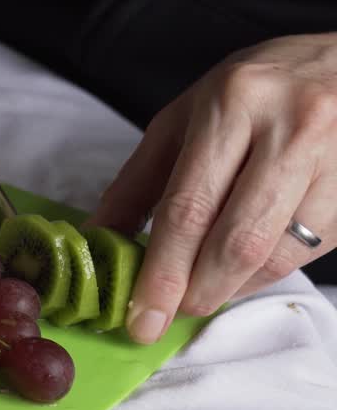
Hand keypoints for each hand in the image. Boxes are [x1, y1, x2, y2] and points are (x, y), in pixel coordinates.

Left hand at [86, 34, 336, 343]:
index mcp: (233, 103)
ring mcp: (336, 158)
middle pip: (235, 241)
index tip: (140, 317)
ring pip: (275, 255)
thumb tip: (97, 241)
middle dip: (195, 292)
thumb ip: (138, 182)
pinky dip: (264, 273)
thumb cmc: (253, 92)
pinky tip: (242, 269)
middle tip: (165, 316)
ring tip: (201, 289)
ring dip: (229, 288)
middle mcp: (292, 127)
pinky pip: (307, 252)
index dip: (162, 273)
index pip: (189, 207)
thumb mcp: (184, 119)